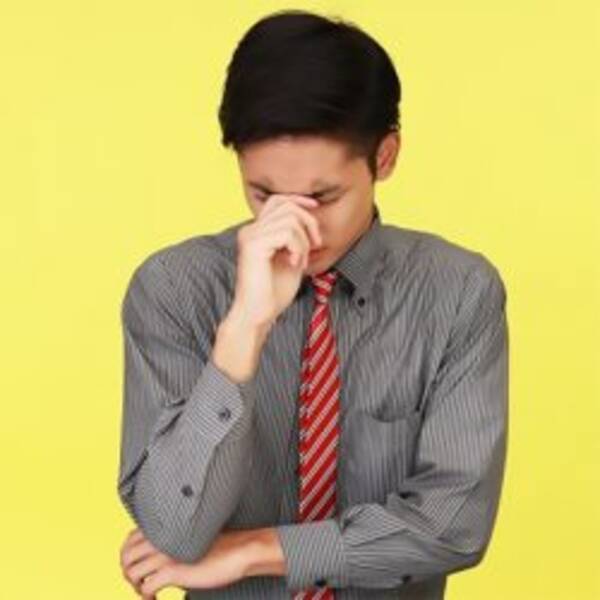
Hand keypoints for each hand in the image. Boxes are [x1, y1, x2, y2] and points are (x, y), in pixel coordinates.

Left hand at [120, 527, 255, 596]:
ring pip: (131, 573)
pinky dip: (147, 597)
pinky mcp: (172, 571)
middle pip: (125, 557)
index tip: (139, 569)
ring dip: (136, 587)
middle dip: (128, 573)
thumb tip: (156, 559)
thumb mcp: (190, 539)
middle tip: (141, 584)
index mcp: (165, 528)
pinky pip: (146, 588)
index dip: (128, 558)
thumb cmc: (219, 546)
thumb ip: (171, 543)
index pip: (129, 540)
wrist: (239, 551)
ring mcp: (165, 554)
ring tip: (148, 593)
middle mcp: (161, 538)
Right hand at [231, 194, 322, 329]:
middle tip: (315, 245)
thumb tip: (310, 219)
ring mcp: (250, 237)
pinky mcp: (254, 246)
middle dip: (308, 222)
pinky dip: (298, 248)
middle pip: (286, 205)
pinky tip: (295, 264)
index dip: (298, 200)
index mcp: (255, 232)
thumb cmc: (273, 293)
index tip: (315, 206)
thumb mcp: (291, 258)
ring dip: (303, 241)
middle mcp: (249, 231)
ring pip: (289, 219)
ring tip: (300, 261)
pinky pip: (287, 233)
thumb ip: (297, 239)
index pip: (277, 201)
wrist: (258, 315)